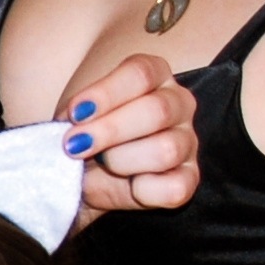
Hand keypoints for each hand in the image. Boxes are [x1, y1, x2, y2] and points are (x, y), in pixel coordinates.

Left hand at [55, 54, 198, 225]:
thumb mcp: (77, 112)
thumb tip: (78, 123)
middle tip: (75, 145)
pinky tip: (129, 185)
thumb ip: (80, 111)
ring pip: (167, 150)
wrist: (83, 171)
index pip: (141, 74)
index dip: (106, 94)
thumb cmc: (85, 130)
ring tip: (101, 163)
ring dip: (123, 161)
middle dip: (110, 131)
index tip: (76, 113)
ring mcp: (188, 141)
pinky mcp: (189, 179)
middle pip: (157, 110)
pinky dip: (146, 191)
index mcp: (156, 73)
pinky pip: (176, 188)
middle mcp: (179, 102)